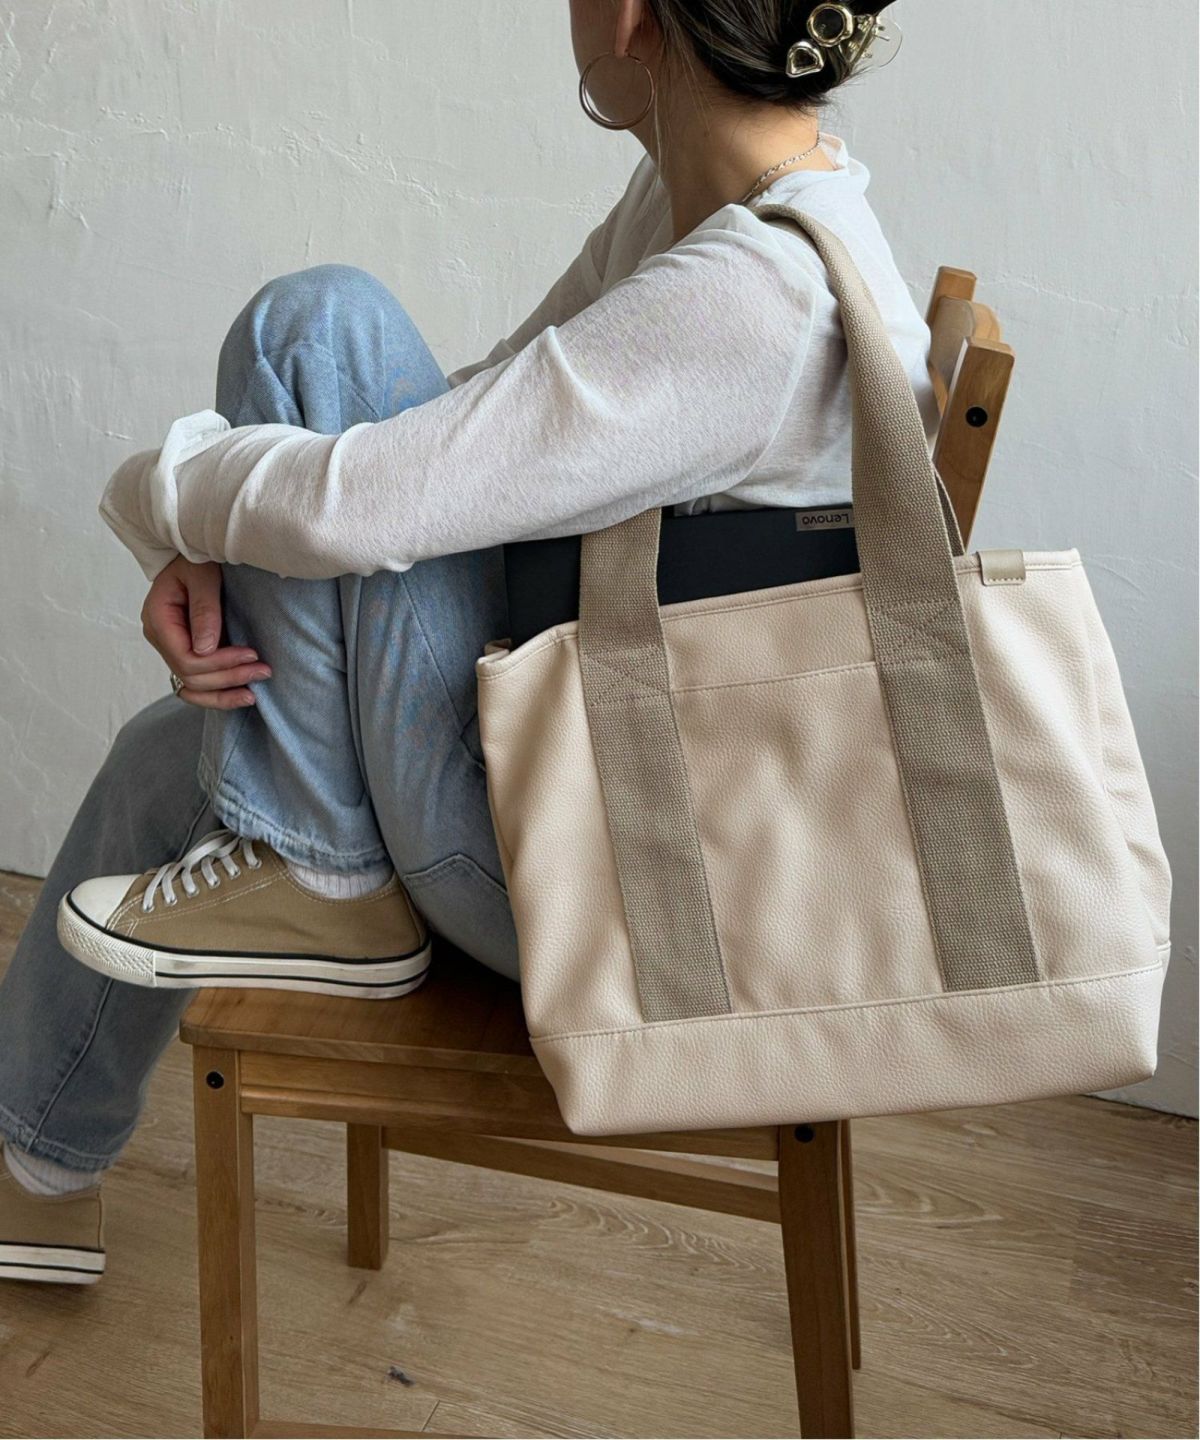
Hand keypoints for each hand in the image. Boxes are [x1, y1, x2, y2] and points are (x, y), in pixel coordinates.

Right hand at [141, 556, 270, 708]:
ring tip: (254, 693)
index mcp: (158, 620)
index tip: (252, 654)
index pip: (187, 658)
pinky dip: (216, 694)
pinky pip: (196, 685)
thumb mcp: (202, 576)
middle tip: (264, 670)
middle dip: (229, 677)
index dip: (220, 662)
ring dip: (224, 693)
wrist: (193, 556)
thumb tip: (205, 649)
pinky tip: (240, 696)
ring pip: (191, 689)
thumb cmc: (196, 560)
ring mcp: (170, 649)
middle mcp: (160, 639)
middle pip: (191, 676)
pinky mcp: (185, 653)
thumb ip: (204, 610)